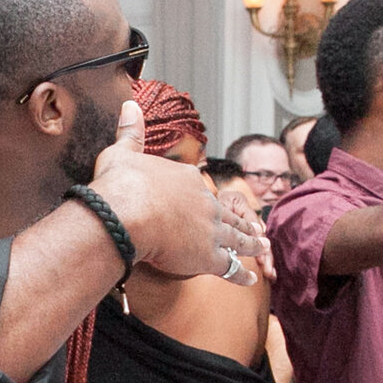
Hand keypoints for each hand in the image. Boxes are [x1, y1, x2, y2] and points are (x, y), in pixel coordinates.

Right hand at [93, 103, 269, 282]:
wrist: (125, 214)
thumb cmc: (121, 185)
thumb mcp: (122, 152)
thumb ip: (130, 131)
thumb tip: (129, 104)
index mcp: (187, 179)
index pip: (200, 189)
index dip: (204, 198)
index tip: (211, 202)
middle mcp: (205, 203)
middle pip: (226, 213)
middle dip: (241, 220)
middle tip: (255, 226)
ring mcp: (210, 230)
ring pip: (237, 237)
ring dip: (250, 242)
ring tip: (261, 246)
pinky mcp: (208, 256)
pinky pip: (232, 267)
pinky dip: (242, 274)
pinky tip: (252, 278)